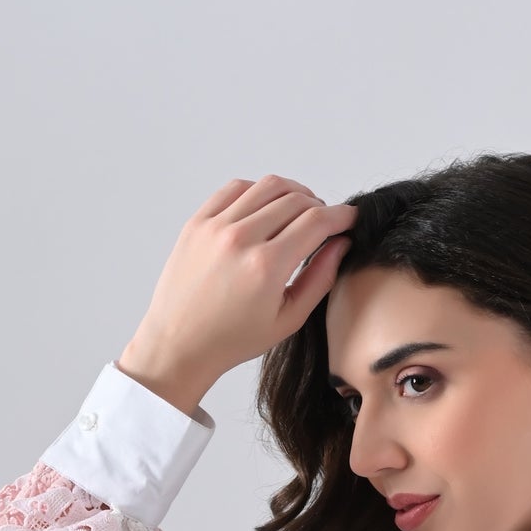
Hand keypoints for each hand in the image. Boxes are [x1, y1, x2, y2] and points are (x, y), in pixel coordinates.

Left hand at [117, 174, 358, 412]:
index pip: (316, 222)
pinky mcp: (198, 221)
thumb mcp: (288, 320)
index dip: (341, 216)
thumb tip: (340, 244)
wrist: (179, 343)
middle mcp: (240, 239)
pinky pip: (237, 188)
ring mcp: (215, 226)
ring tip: (300, 211)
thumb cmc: (232, 340)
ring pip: (268, 186)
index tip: (351, 218)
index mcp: (266, 268)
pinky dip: (259, 191)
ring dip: (293, 193)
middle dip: (320, 206)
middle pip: (296, 200)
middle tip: (326, 222)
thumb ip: (319, 278)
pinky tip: (267, 208)